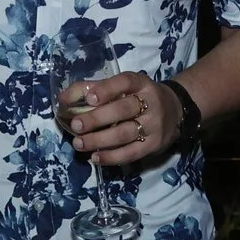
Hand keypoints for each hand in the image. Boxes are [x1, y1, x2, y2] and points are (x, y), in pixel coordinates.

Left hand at [59, 71, 179, 166]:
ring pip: (124, 134)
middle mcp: (151, 102)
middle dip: (97, 118)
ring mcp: (154, 125)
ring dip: (99, 140)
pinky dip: (111, 157)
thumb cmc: (139, 97)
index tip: (89, 98)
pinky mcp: (154, 145)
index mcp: (141, 83)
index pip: (125, 82)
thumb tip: (63, 99)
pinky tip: (95, 157)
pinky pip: (131, 153)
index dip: (107, 89)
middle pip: (123, 110)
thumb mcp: (123, 87)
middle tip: (76, 125)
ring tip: (79, 143)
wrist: (176, 111)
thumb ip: (94, 88)